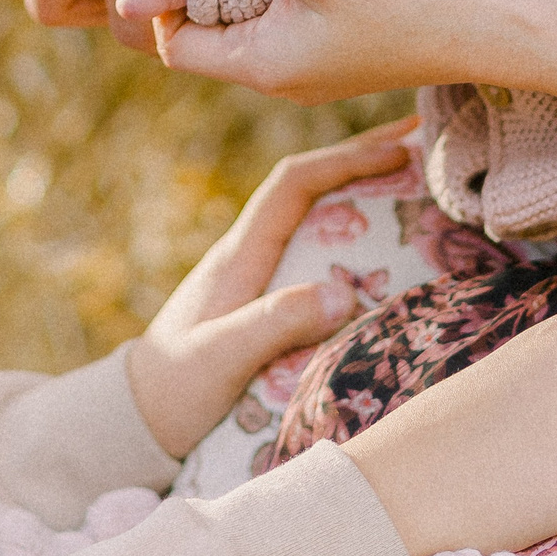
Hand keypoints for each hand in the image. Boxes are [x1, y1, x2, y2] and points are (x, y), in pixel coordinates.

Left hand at [124, 116, 418, 458]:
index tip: (398, 150)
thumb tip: (343, 292)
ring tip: (417, 175)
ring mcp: (257, 273)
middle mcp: (250, 252)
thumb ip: (275, 324)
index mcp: (240, 253)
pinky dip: (355, 230)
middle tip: (422, 137)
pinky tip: (386, 239)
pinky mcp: (264, 298)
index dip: (347, 158)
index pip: (295, 182)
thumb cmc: (173, 390)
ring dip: (362, 188)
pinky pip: (316, 246)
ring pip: (316, 213)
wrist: (135, 418)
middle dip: (363, 155)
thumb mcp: (221, 360)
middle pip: (310, 184)